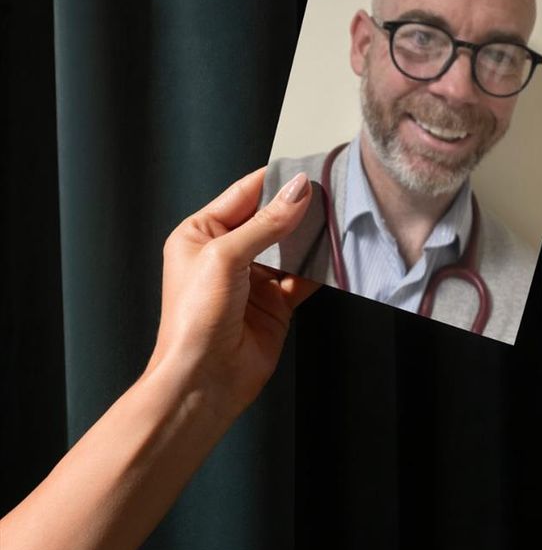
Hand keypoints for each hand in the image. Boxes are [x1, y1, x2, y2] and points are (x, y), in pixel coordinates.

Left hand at [146, 167, 315, 423]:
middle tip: (331, 190)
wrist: (203, 380)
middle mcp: (227, 253)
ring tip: (338, 216)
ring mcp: (253, 279)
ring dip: (312, 235)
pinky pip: (302, 276)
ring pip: (290, 246)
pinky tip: (336, 254)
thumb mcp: (226, 257)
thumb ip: (266, 222)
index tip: (307, 168)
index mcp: (200, 233)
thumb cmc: (194, 319)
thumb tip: (298, 189)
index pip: (243, 194)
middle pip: (270, 218)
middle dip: (298, 207)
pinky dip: (320, 266)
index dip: (274, 180)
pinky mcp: (275, 303)